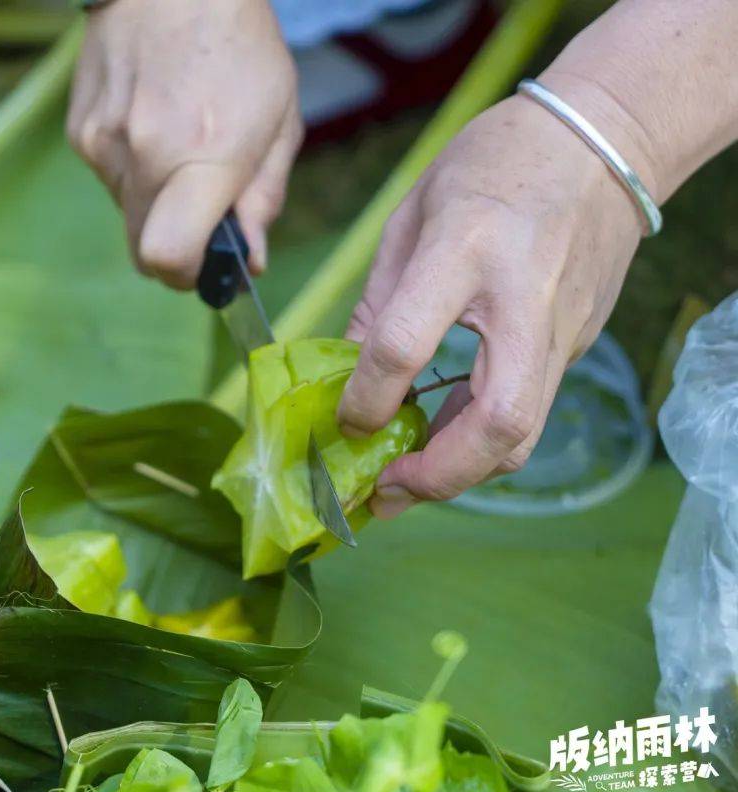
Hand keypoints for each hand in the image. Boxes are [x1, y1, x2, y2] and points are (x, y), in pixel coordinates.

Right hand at [66, 0, 301, 287]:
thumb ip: (264, 198)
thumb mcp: (280, 119)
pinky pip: (110, 179)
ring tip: (181, 144)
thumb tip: (249, 259)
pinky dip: (134, 171)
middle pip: (144, 252)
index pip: (168, 259)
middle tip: (204, 213)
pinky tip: (154, 125)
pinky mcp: (79, 131)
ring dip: (157, 203)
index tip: (210, 266)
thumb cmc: (238, 42)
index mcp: (203, 157)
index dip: (190, 276)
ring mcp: (101, 144)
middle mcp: (142, 156)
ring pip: (128, 215)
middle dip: (177, 247)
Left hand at [336, 87, 651, 517]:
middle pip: (497, 421)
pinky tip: (443, 440)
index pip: (404, 344)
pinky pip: (528, 410)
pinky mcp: (575, 344)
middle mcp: (522, 300)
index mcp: (465, 249)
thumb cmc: (492, 163)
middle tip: (386, 492)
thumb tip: (346, 370)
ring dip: (461, 473)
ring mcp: (560, 329)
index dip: (366, 396)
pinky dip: (480, 438)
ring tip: (405, 484)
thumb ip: (379, 299)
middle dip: (438, 474)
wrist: (600, 145)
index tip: (346, 419)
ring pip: (522, 433)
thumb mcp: (412, 214)